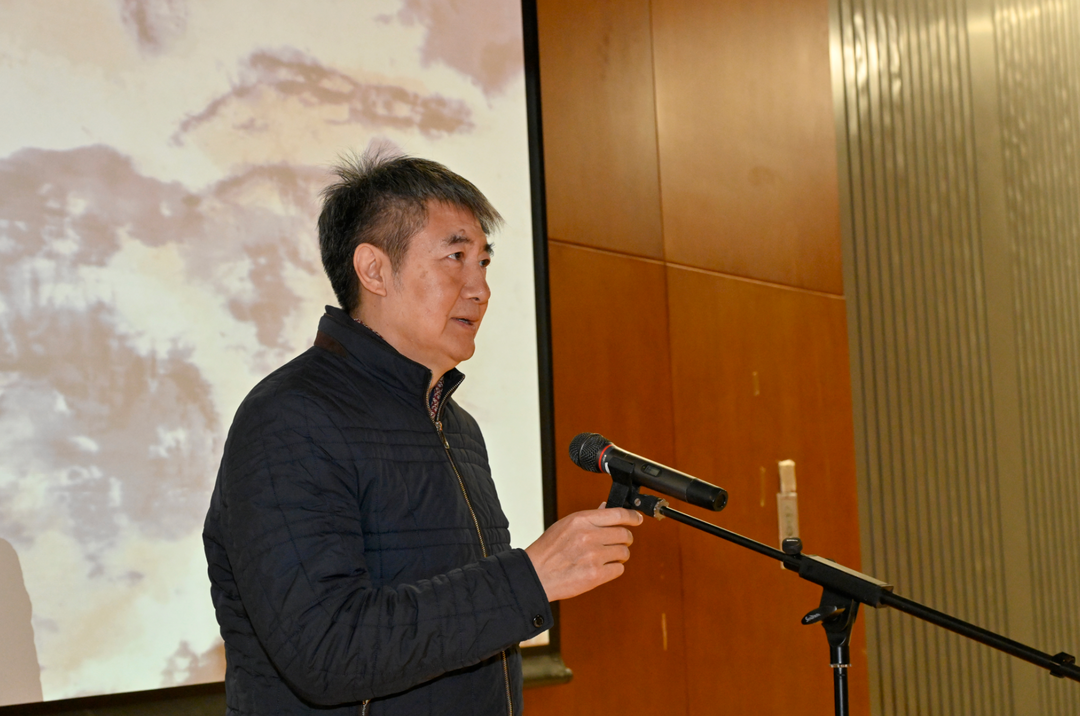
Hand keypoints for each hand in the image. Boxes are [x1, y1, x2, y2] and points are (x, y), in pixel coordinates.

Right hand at [524, 506, 642, 601]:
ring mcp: (594, 556)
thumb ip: (589, 518)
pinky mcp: (596, 575)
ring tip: (605, 557)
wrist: (536, 574)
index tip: (637, 519)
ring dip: (619, 555)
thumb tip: (607, 508)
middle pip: (624, 534)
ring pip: (624, 552)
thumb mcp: (565, 525)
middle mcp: (589, 536)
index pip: (617, 514)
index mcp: (581, 520)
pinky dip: (613, 569)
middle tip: (618, 543)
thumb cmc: (548, 550)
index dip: (632, 516)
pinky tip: (600, 568)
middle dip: (624, 539)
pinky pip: (618, 569)